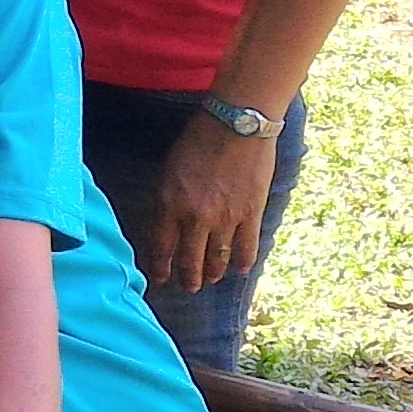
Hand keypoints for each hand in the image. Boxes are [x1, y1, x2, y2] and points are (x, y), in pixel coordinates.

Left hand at [145, 116, 278, 292]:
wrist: (237, 124)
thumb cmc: (199, 139)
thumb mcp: (170, 170)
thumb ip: (169, 200)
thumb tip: (171, 223)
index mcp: (170, 205)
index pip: (162, 248)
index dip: (161, 268)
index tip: (161, 278)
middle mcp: (196, 217)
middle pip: (190, 260)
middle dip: (188, 278)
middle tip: (188, 287)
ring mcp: (226, 218)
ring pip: (218, 258)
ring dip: (213, 273)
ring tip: (210, 280)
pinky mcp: (252, 213)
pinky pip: (247, 246)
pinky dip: (244, 261)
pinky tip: (241, 269)